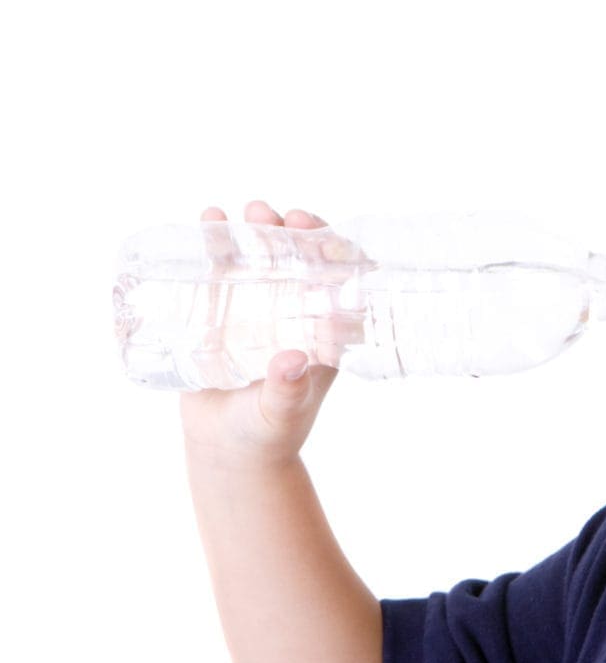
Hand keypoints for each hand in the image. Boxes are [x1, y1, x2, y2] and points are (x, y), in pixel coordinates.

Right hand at [179, 200, 340, 467]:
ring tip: (239, 213)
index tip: (321, 235)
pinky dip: (217, 243)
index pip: (340, 281)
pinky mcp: (222, 311)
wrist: (226, 448)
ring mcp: (259, 308)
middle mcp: (295, 312)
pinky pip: (222, 270)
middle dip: (292, 233)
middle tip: (278, 217)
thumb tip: (293, 362)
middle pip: (300, 260)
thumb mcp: (280, 414)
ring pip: (261, 258)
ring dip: (255, 230)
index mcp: (324, 331)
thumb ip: (287, 392)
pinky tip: (207, 221)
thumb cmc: (266, 434)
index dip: (335, 251)